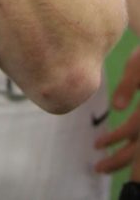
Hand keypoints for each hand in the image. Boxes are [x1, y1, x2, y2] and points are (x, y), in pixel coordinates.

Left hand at [95, 47, 139, 175]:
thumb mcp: (138, 64)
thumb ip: (129, 85)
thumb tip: (117, 108)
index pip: (139, 136)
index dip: (123, 149)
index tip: (103, 155)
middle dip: (121, 162)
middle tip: (98, 168)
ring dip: (122, 157)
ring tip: (100, 163)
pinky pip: (139, 133)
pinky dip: (126, 140)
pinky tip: (109, 140)